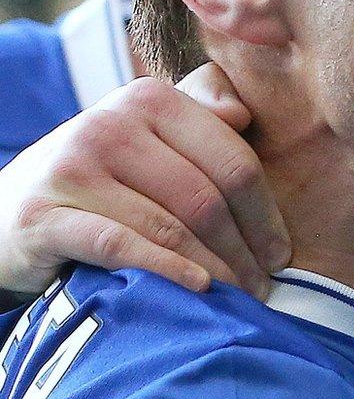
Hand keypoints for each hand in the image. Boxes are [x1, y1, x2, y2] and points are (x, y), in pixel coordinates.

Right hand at [0, 66, 288, 297]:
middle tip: (265, 287)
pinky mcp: (42, 215)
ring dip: (215, 270)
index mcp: (148, 99)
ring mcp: (71, 168)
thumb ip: (198, 117)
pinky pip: (123, 246)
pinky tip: (198, 289)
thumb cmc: (98, 181)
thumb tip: (243, 112)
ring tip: (240, 299)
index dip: (265, 213)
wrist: (2, 215)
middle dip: (243, 249)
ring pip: (170, 226)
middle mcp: (108, 124)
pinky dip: (168, 271)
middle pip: (205, 197)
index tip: (282, 253)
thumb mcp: (146, 139)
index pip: (231, 160)